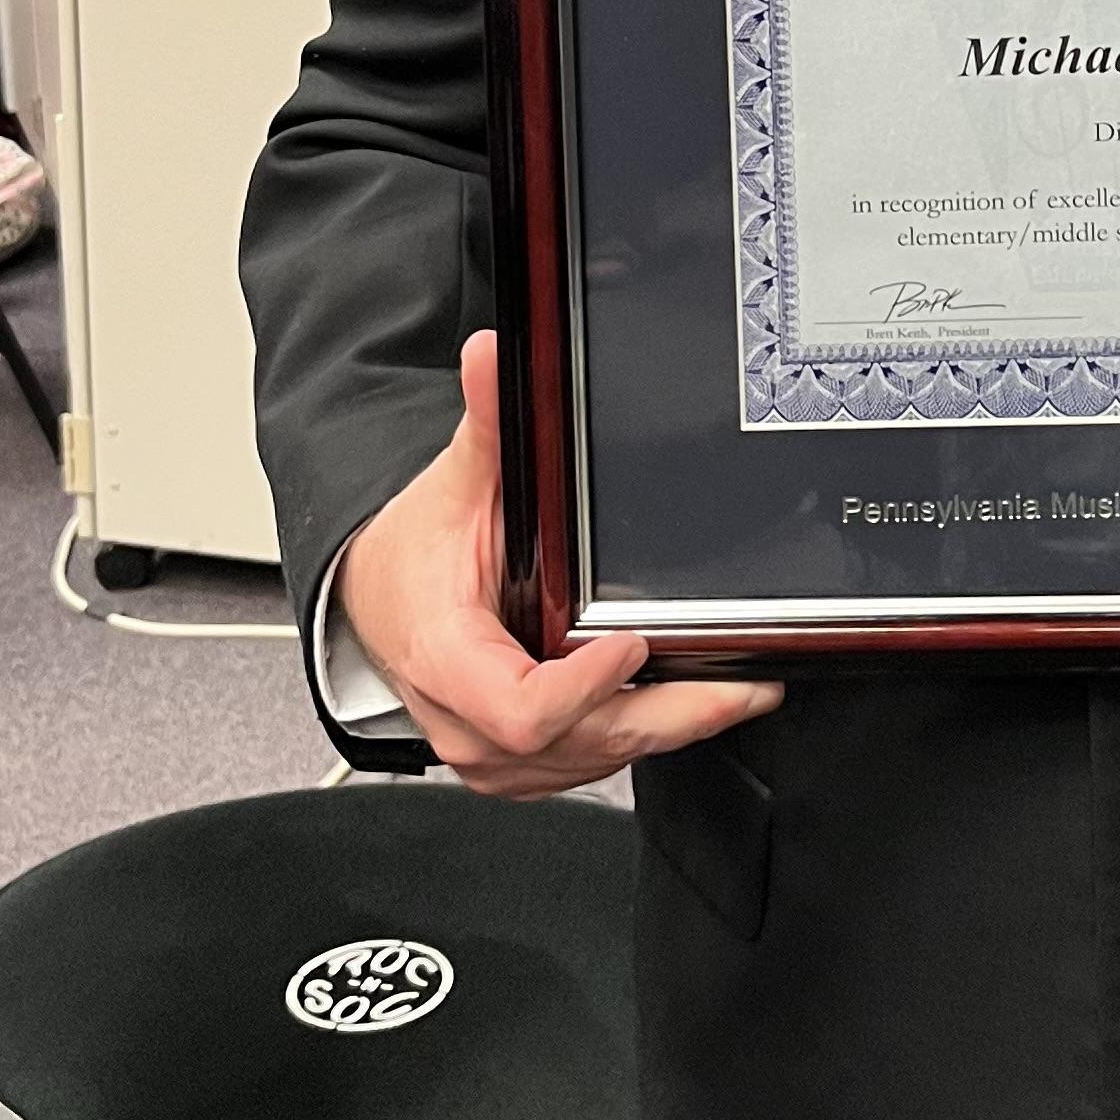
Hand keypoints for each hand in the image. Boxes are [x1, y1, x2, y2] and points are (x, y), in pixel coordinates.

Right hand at [334, 331, 780, 795]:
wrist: (376, 602)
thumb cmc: (412, 557)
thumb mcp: (453, 483)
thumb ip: (484, 422)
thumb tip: (492, 354)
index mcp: (446, 657)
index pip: (522, 710)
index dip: (584, 689)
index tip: (632, 643)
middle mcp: (466, 722)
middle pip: (578, 744)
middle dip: (669, 717)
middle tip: (743, 686)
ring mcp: (492, 755)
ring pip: (591, 761)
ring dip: (663, 730)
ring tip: (733, 691)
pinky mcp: (517, 765)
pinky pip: (587, 764)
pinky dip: (638, 736)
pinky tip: (684, 704)